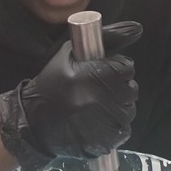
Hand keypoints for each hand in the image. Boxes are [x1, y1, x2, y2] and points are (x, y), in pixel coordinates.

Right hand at [0, 21, 141, 170]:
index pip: (126, 68)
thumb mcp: (70, 54)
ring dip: (118, 106)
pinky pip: (124, 130)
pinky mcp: (105, 142)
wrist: (33, 123)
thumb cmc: (51, 84)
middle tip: (101, 90)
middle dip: (119, 87)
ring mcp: (104, 123)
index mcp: (93, 75)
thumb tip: (137, 28)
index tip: (105, 72)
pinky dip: (114, 125)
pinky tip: (98, 121)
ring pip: (129, 110)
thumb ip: (106, 38)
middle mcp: (100, 99)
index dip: (117, 69)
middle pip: (130, 90)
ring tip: (98, 106)